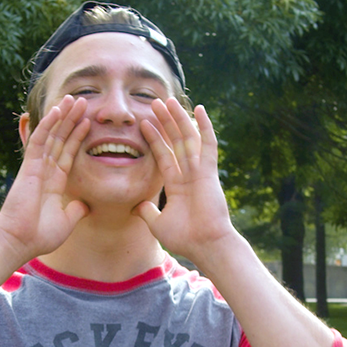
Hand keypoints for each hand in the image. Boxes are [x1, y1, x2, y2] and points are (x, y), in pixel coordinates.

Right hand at [0, 95, 91, 263]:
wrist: (19, 241)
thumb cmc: (38, 235)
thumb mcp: (66, 221)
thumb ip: (75, 210)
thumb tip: (85, 205)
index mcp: (54, 182)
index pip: (68, 153)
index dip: (78, 137)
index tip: (88, 122)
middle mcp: (45, 170)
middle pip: (61, 139)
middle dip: (72, 120)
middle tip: (82, 101)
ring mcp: (36, 166)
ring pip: (51, 135)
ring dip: (62, 116)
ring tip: (74, 98)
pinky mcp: (29, 166)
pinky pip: (40, 140)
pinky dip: (48, 124)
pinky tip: (57, 110)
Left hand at [133, 99, 235, 263]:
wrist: (205, 245)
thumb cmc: (185, 238)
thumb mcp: (158, 223)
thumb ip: (148, 212)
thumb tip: (137, 205)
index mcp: (177, 184)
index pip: (163, 155)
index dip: (154, 138)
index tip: (144, 123)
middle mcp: (189, 174)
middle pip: (175, 141)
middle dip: (165, 122)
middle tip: (155, 103)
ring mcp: (200, 171)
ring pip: (188, 138)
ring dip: (178, 119)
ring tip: (168, 100)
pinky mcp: (209, 172)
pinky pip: (208, 145)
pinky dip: (205, 127)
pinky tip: (199, 109)